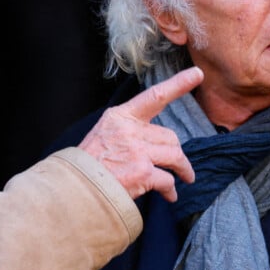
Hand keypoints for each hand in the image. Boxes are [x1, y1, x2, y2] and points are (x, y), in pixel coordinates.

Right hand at [79, 66, 202, 200]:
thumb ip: (130, 130)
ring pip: (174, 156)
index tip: (197, 73)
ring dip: (182, 169)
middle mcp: (130, 130)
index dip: (179, 84)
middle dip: (174, 151)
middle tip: (178, 164)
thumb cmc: (89, 163)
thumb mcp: (105, 133)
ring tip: (185, 178)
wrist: (72, 190)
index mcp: (121, 116)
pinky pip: (167, 180)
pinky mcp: (141, 173)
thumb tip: (156, 138)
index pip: (156, 96)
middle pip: (169, 136)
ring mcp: (137, 152)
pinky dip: (171, 190)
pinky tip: (169, 195)